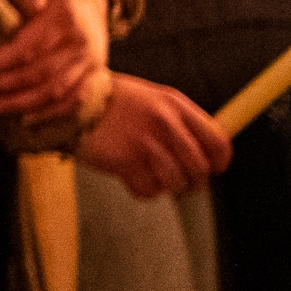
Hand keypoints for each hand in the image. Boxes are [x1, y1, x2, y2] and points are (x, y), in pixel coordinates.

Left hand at [0, 0, 108, 128]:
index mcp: (66, 19)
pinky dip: (51, 114)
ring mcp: (91, 62)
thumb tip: (23, 12)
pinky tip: (25, 120)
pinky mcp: (95, 74)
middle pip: (37, 75)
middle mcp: (81, 44)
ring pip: (54, 92)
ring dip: (19, 104)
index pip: (27, 48)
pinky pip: (74, 100)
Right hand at [78, 73, 229, 200]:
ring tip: (150, 174)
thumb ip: (180, 121)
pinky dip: (142, 189)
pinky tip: (129, 175)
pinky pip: (148, 190)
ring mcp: (143, 141)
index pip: (217, 141)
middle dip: (193, 181)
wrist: (70, 102)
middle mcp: (163, 121)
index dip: (220, 162)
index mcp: (174, 104)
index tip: (213, 169)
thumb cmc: (114, 103)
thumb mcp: (151, 99)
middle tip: (181, 180)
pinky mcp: (124, 160)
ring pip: (176, 182)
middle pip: (199, 168)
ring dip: (165, 185)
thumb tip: (209, 154)